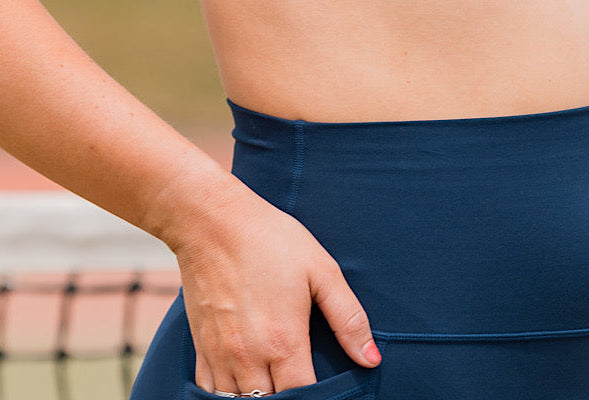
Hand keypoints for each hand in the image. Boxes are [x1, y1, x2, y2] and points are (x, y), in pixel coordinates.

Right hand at [172, 181, 381, 395]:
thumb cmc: (271, 240)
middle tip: (301, 382)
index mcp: (284, 342)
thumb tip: (371, 359)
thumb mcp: (321, 269)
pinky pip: (209, 393)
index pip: (305, 398)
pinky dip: (227, 397)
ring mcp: (221, 356)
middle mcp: (250, 358)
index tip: (327, 390)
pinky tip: (243, 387)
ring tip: (275, 385)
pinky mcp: (201, 348)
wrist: (213, 221)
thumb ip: (348, 318)